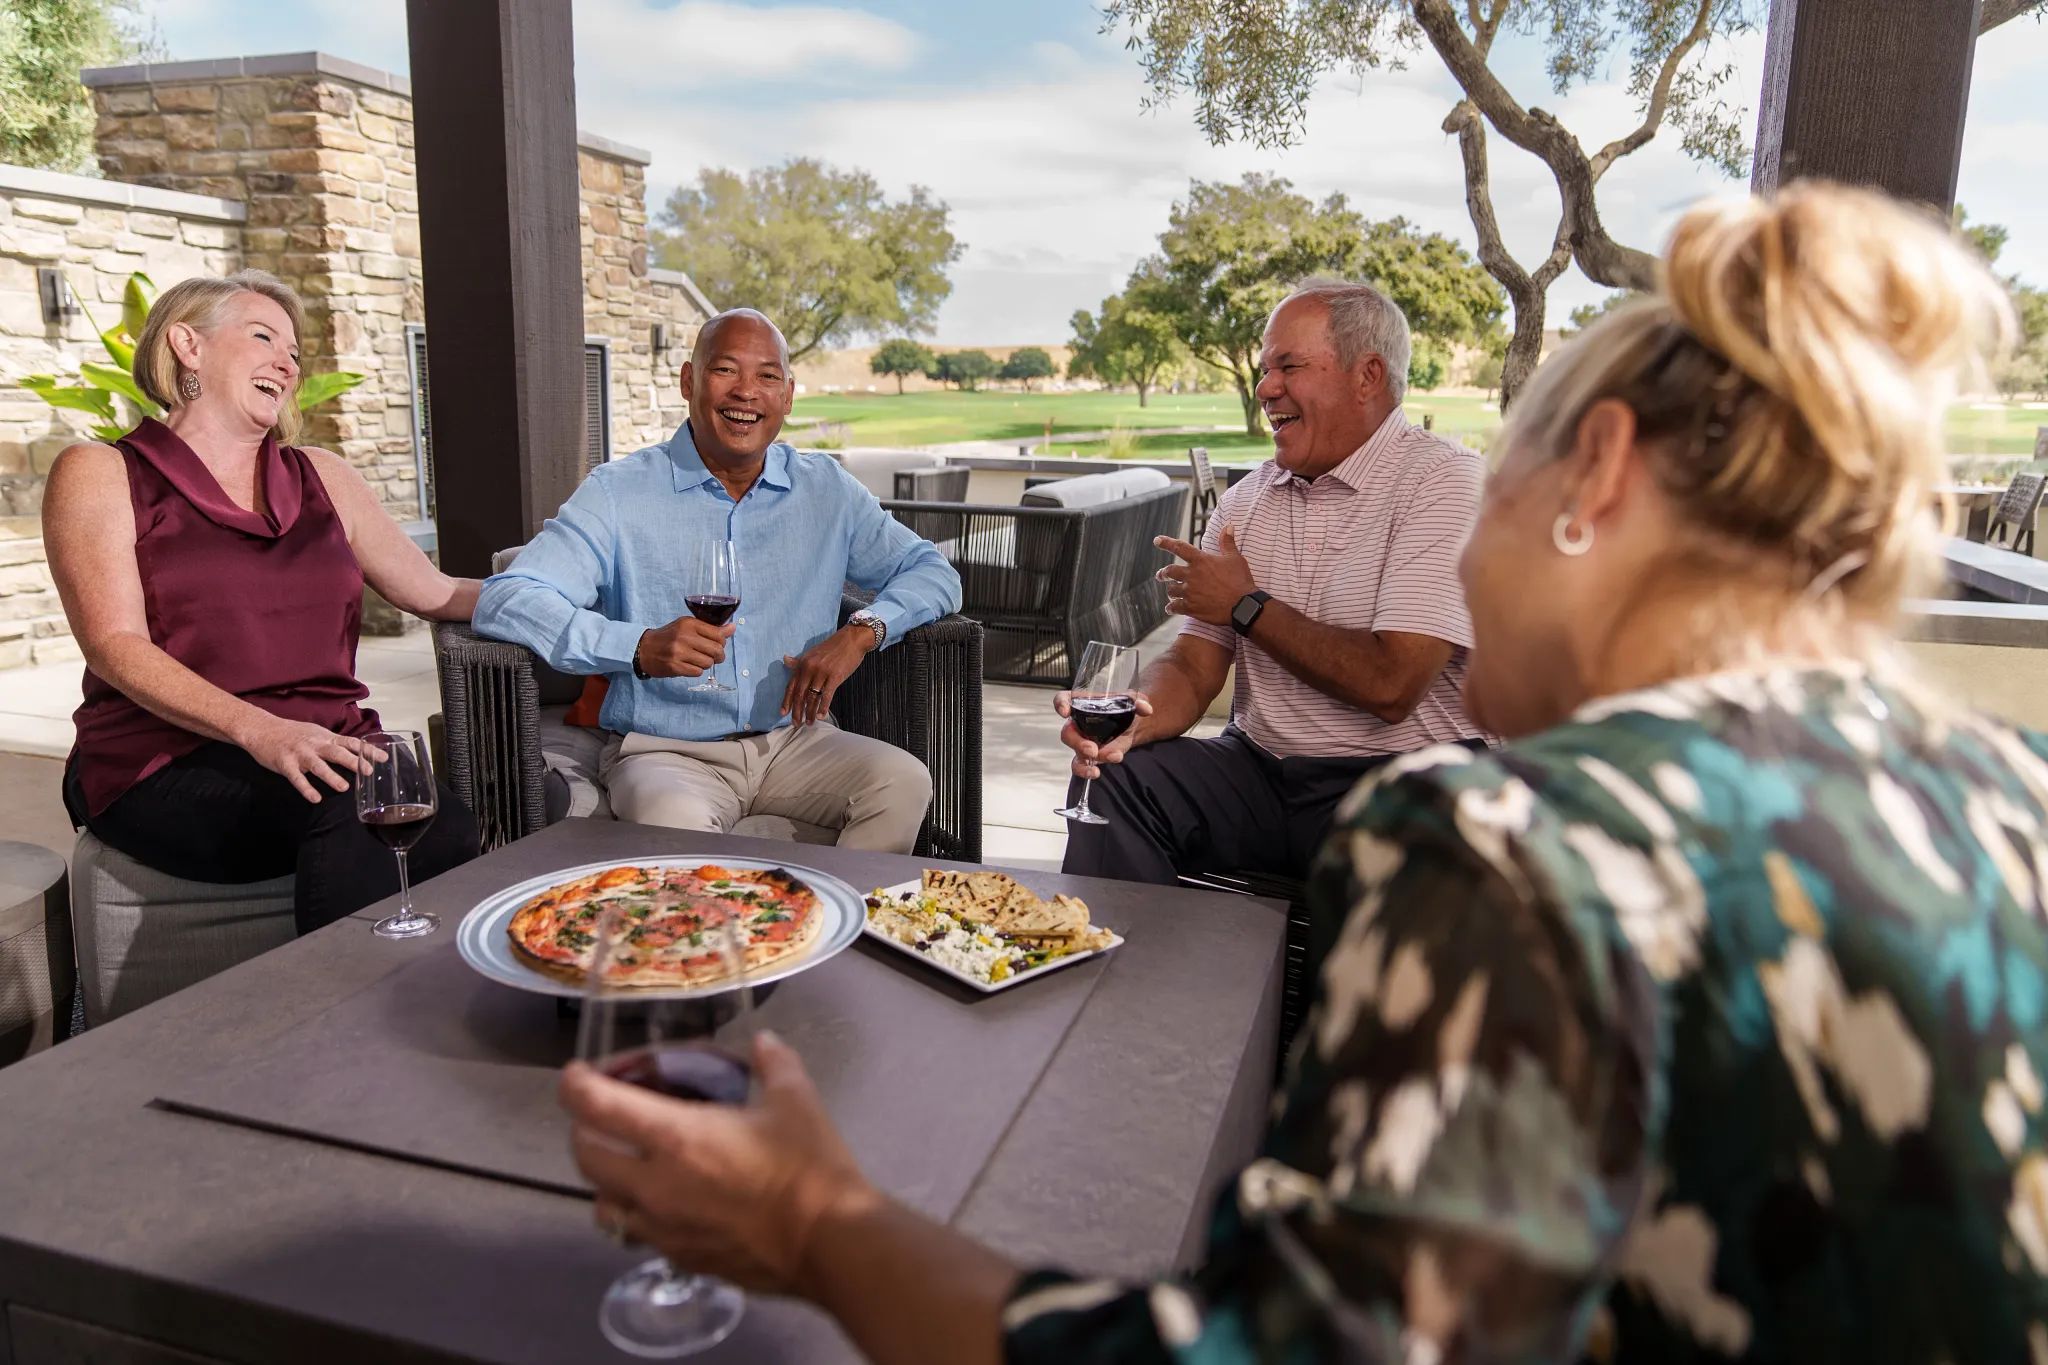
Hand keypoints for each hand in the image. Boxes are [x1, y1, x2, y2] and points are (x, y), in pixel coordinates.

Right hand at [241, 715, 380, 802]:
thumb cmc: (293, 733)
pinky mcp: (285, 764)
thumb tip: (356, 752)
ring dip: (331, 776)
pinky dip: (306, 788)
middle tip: (368, 771)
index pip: (350, 742)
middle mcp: (315, 744)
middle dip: (353, 762)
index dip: (367, 749)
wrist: (262, 729)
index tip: (383, 757)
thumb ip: (334, 743)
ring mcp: (299, 754)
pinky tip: (315, 798)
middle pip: (337, 752)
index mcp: (325, 737)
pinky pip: (296, 778)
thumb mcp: (317, 733)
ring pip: (318, 765)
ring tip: (343, 787)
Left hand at [562, 1032, 878, 1297]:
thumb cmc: (808, 1165)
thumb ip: (773, 1063)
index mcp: (676, 1137)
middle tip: (605, 1116)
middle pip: (585, 1157)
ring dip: (606, 1180)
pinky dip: (637, 1214)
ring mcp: (662, 1229)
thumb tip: (763, 1042)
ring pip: (603, 1205)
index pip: (596, 1107)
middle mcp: (653, 1186)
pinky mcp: (679, 1258)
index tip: (577, 1075)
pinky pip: (637, 1234)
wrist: (828, 1242)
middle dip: (585, 1130)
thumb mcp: (795, 1099)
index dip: (576, 1085)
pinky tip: (667, 1203)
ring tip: (629, 1165)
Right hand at [637, 617, 734, 677]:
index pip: (719, 634)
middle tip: (713, 656)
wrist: (643, 649)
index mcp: (689, 624)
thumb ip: (710, 628)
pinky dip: (696, 670)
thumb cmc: (668, 637)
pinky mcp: (675, 667)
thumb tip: (732, 628)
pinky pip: (697, 672)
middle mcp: (684, 637)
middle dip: (719, 656)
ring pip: (708, 663)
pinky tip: (689, 665)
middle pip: (717, 650)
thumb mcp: (687, 627)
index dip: (722, 642)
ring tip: (698, 660)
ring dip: (707, 664)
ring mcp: (679, 652)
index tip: (718, 644)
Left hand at [780, 625, 873, 726]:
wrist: (851, 639)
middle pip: (800, 694)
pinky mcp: (835, 676)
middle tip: (796, 723)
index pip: (791, 685)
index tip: (783, 713)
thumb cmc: (833, 647)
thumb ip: (799, 661)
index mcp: (803, 663)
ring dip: (810, 712)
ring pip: (813, 697)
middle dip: (797, 711)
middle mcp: (810, 668)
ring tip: (809, 723)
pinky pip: (827, 695)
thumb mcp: (812, 652)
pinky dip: (823, 707)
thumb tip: (785, 660)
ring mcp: (822, 672)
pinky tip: (821, 716)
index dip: (786, 701)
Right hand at [1054, 689, 1152, 778]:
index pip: (1063, 699)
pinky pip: (1082, 767)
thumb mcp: (1133, 700)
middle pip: (1067, 733)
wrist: (1133, 724)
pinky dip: (1088, 771)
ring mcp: (1083, 742)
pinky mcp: (1091, 757)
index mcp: (1082, 703)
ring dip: (1083, 763)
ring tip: (1095, 769)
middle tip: (1092, 749)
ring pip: (1075, 754)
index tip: (1065, 711)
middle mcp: (1078, 723)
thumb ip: (1140, 702)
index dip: (1060, 704)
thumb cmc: (1125, 707)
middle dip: (1077, 743)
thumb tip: (1145, 708)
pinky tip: (1098, 772)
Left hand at [1155, 525, 1255, 626]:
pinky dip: (1171, 607)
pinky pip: (1174, 607)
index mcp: (1200, 561)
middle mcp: (1191, 575)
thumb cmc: (1240, 580)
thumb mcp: (1235, 558)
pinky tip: (1170, 608)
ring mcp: (1189, 592)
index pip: (1179, 547)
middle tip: (1160, 576)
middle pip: (1169, 571)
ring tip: (1171, 593)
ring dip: (1170, 591)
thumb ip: (1227, 542)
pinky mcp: (1190, 608)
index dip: (1166, 543)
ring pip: (1171, 590)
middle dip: (1163, 574)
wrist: (1242, 605)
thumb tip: (1228, 526)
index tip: (1156, 540)